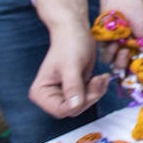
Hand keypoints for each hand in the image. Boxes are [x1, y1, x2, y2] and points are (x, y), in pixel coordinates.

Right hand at [28, 0, 109, 117]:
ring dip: (96, 92)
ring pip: (83, 105)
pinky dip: (97, 90)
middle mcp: (50, 97)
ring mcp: (63, 95)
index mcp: (41, 93)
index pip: (61, 111)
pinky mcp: (75, 91)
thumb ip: (72, 87)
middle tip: (100, 79)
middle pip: (73, 110)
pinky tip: (101, 77)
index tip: (92, 85)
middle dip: (90, 96)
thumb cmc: (70, 45)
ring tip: (101, 77)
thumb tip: (75, 106)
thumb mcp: (71, 66)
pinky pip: (88, 98)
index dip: (78, 103)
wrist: (75, 31)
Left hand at [97, 0, 142, 70]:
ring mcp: (117, 51)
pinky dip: (110, 52)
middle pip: (130, 72)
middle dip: (130, 71)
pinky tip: (114, 41)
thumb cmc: (140, 13)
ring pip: (117, 66)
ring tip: (123, 48)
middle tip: (132, 62)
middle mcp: (130, 54)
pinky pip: (106, 57)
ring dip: (119, 60)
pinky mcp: (104, 46)